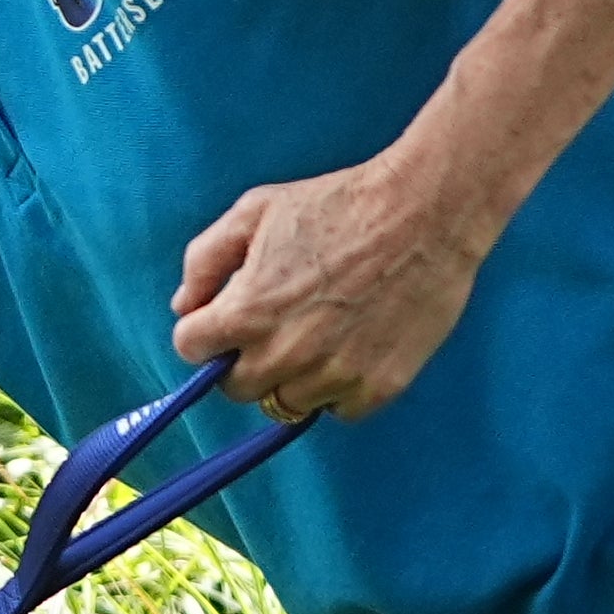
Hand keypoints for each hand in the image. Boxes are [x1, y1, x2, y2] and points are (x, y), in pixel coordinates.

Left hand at [169, 149, 491, 423]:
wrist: (427, 211)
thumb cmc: (339, 204)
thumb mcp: (255, 212)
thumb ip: (204, 261)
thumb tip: (186, 306)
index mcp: (246, 312)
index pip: (191, 350)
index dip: (204, 330)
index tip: (226, 317)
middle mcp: (285, 354)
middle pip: (235, 387)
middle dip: (243, 359)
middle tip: (275, 326)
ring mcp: (333, 375)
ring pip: (285, 403)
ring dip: (292, 377)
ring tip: (317, 334)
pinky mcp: (378, 387)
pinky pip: (337, 410)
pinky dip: (338, 388)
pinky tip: (351, 348)